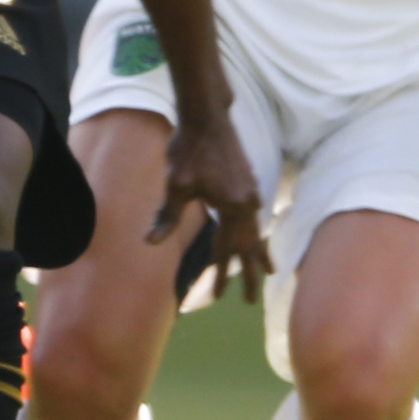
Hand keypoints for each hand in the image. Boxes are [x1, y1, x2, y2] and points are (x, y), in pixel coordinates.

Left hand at [153, 112, 270, 303]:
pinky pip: (254, 217)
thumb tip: (150, 242)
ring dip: (258, 254)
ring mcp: (252, 193)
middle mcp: (249, 202)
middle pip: (249, 246)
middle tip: (251, 303)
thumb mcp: (175, 185)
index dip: (219, 275)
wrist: (207, 117)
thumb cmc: (188, 149)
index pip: (225, 249)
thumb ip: (167, 216)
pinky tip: (255, 238)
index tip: (217, 297)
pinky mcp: (248, 184)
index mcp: (234, 206)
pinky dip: (256, 232)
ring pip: (256, 232)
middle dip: (250, 274)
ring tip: (268, 274)